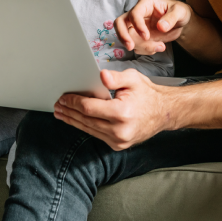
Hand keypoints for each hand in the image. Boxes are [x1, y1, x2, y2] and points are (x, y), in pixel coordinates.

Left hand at [53, 69, 172, 149]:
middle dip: (69, 112)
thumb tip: (101, 75)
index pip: (89, 108)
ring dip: (73, 121)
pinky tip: (76, 120)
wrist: (164, 113)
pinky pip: (96, 134)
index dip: (73, 103)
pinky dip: (85, 126)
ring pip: (89, 130)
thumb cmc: (147, 94)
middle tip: (57, 106)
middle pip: (86, 121)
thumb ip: (115, 78)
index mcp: (122, 113)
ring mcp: (119, 141)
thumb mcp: (133, 79)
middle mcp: (120, 130)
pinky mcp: (119, 145)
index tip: (63, 98)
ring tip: (61, 113)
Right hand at [114, 0, 191, 54]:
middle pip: (120, 23)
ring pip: (127, 37)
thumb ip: (171, 18)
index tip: (146, 36)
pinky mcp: (139, 36)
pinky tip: (158, 47)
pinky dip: (145, 50)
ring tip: (159, 47)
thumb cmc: (179, 12)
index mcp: (145, 4)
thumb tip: (161, 27)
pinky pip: (135, 45)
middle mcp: (137, 14)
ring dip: (140, 46)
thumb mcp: (180, 12)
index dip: (137, 25)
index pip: (134, 13)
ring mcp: (136, 26)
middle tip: (130, 47)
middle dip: (123, 36)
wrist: (180, 22)